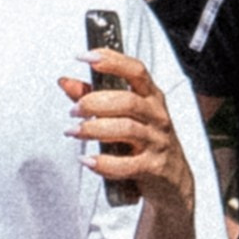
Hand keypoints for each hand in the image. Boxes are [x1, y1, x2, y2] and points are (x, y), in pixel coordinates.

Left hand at [59, 57, 193, 210]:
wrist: (173, 181)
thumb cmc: (146, 143)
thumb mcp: (124, 116)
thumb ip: (94, 97)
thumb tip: (65, 82)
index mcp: (151, 98)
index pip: (136, 71)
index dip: (111, 61)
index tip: (85, 57)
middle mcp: (157, 116)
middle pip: (128, 101)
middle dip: (96, 103)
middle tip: (74, 109)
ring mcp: (157, 142)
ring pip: (127, 129)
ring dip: (95, 129)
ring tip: (74, 131)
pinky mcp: (153, 167)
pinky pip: (127, 164)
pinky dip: (104, 163)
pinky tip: (88, 160)